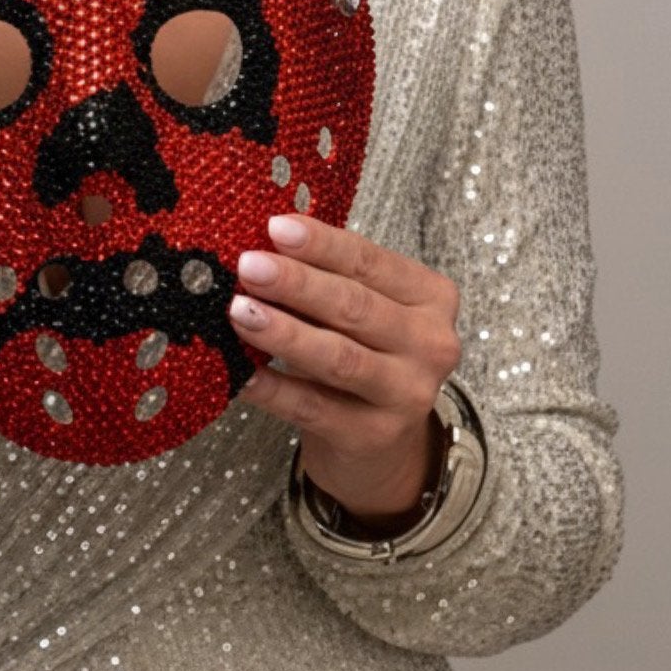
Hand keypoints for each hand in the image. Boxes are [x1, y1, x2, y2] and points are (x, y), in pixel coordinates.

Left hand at [229, 213, 462, 522]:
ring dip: (284, 333)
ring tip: (239, 312)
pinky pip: (313, 407)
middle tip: (248, 266)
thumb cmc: (365, 355)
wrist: (383, 442)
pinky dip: (273, 389)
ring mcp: (408, 394)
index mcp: (431, 298)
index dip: (322, 244)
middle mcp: (432, 345)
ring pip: (339, 358)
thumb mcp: (361, 311)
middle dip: (297, 284)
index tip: (275, 228)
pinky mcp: (375, 436)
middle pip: (356, 307)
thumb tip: (262, 249)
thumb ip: (326, 279)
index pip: (372, 262)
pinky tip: (241, 374)